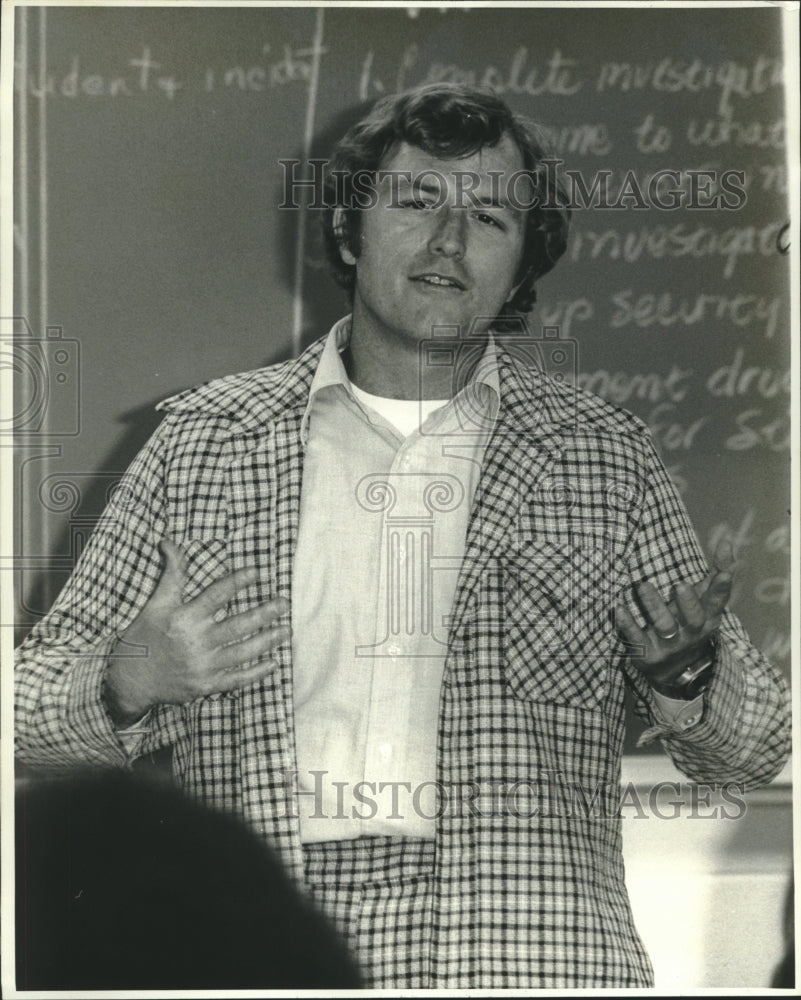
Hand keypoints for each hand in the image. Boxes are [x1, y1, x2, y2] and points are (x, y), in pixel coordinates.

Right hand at [104, 539, 289, 724]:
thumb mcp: (156, 603)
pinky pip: (236, 679)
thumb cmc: (144, 637)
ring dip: (267, 641)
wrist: (130, 680)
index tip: (257, 572)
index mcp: (184, 618)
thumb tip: (169, 542)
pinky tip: (273, 663)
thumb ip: (171, 574)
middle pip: (237, 625)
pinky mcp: (206, 685)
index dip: (237, 582)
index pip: (216, 595)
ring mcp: (202, 665)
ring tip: (286, 629)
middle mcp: (196, 641)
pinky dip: (256, 673)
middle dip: (264, 613)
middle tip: (285, 602)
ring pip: (242, 652)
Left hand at [615, 539, 734, 695]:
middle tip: (680, 585)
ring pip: (664, 626)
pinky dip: (628, 625)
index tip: (723, 574)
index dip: (721, 589)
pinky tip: (619, 609)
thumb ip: (718, 572)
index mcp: (707, 617)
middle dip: (688, 602)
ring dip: (654, 606)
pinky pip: (637, 639)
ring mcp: (669, 644)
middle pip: (694, 619)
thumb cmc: (689, 623)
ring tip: (643, 586)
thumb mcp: (705, 601)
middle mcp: (691, 632)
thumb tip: (727, 542)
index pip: (717, 602)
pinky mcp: (648, 654)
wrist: (674, 672)